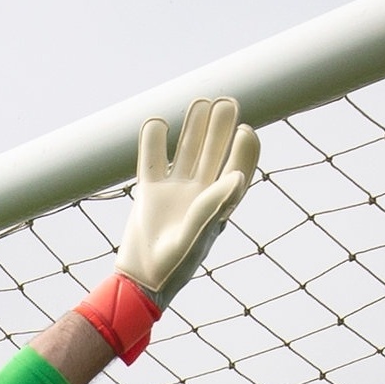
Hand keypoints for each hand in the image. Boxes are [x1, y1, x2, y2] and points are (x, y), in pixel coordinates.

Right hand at [116, 96, 260, 306]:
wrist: (139, 281)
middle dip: (220, 128)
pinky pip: (152, 160)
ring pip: (186, 151)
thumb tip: (236, 176)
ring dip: (193, 128)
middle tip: (226, 103)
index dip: (245, 148)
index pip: (238, 168)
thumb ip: (213, 206)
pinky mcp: (149, 191)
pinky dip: (153, 142)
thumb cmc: (173, 266)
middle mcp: (199, 193)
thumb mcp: (195, 238)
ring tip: (200, 102)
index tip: (245, 129)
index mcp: (218, 205)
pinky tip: (157, 123)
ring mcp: (174, 191)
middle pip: (214, 152)